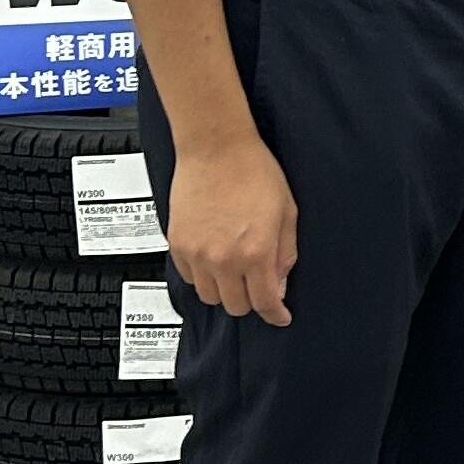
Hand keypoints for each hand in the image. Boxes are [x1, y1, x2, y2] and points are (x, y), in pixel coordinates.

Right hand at [167, 130, 298, 325]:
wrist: (216, 147)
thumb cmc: (253, 170)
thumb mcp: (287, 212)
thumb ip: (285, 253)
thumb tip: (280, 282)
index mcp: (255, 252)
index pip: (264, 302)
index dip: (275, 314)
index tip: (280, 316)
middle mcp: (223, 258)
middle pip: (235, 305)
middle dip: (250, 299)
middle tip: (258, 284)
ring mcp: (196, 253)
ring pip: (209, 296)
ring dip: (224, 290)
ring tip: (234, 269)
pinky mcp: (177, 244)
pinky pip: (188, 277)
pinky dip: (202, 276)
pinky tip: (214, 258)